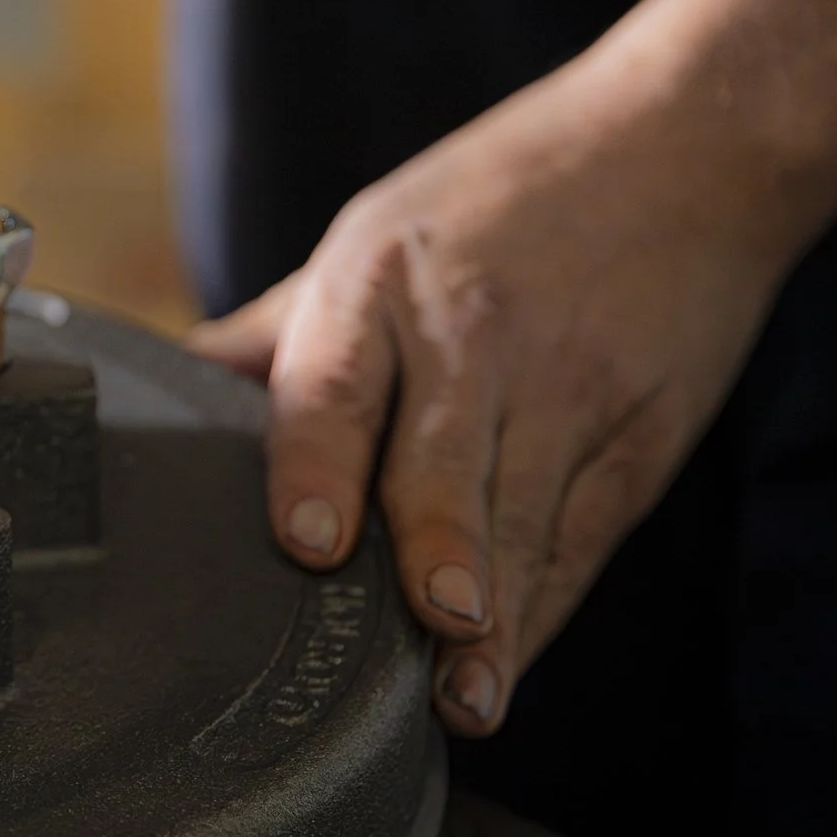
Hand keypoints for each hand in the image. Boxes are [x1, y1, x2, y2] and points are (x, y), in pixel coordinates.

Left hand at [186, 49, 797, 737]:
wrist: (684, 140)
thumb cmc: (494, 199)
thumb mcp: (368, 238)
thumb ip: (269, 337)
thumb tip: (152, 396)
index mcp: (373, 285)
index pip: (336, 383)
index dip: (319, 466)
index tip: (311, 541)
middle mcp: (467, 340)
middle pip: (441, 464)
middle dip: (433, 549)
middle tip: (422, 624)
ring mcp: (564, 390)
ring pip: (519, 521)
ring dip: (495, 618)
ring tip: (463, 696)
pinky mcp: (640, 434)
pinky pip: (579, 539)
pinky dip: (545, 610)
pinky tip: (506, 668)